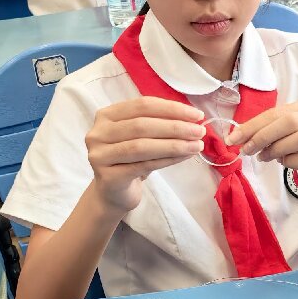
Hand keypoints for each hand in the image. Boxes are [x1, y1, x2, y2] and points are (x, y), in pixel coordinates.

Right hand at [85, 97, 205, 212]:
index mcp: (106, 115)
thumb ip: (159, 124)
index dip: (171, 109)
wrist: (114, 193)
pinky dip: (167, 160)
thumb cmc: (131, 160)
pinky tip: (184, 157)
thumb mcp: (142, 137)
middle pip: (142, 125)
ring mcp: (99, 155)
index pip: (142, 106)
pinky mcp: (108, 177)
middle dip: (175, 127)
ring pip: (142, 146)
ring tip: (196, 146)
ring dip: (174, 144)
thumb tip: (193, 120)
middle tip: (199, 131)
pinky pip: (143, 165)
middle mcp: (98, 133)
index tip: (197, 115)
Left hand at [225, 99, 297, 191]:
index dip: (254, 124)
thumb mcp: (289, 135)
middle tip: (246, 150)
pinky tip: (285, 164)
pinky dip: (291, 162)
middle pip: (291, 121)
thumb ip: (271, 130)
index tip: (233, 138)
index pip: (280, 111)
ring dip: (277, 149)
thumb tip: (239, 135)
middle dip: (263, 135)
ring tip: (264, 157)